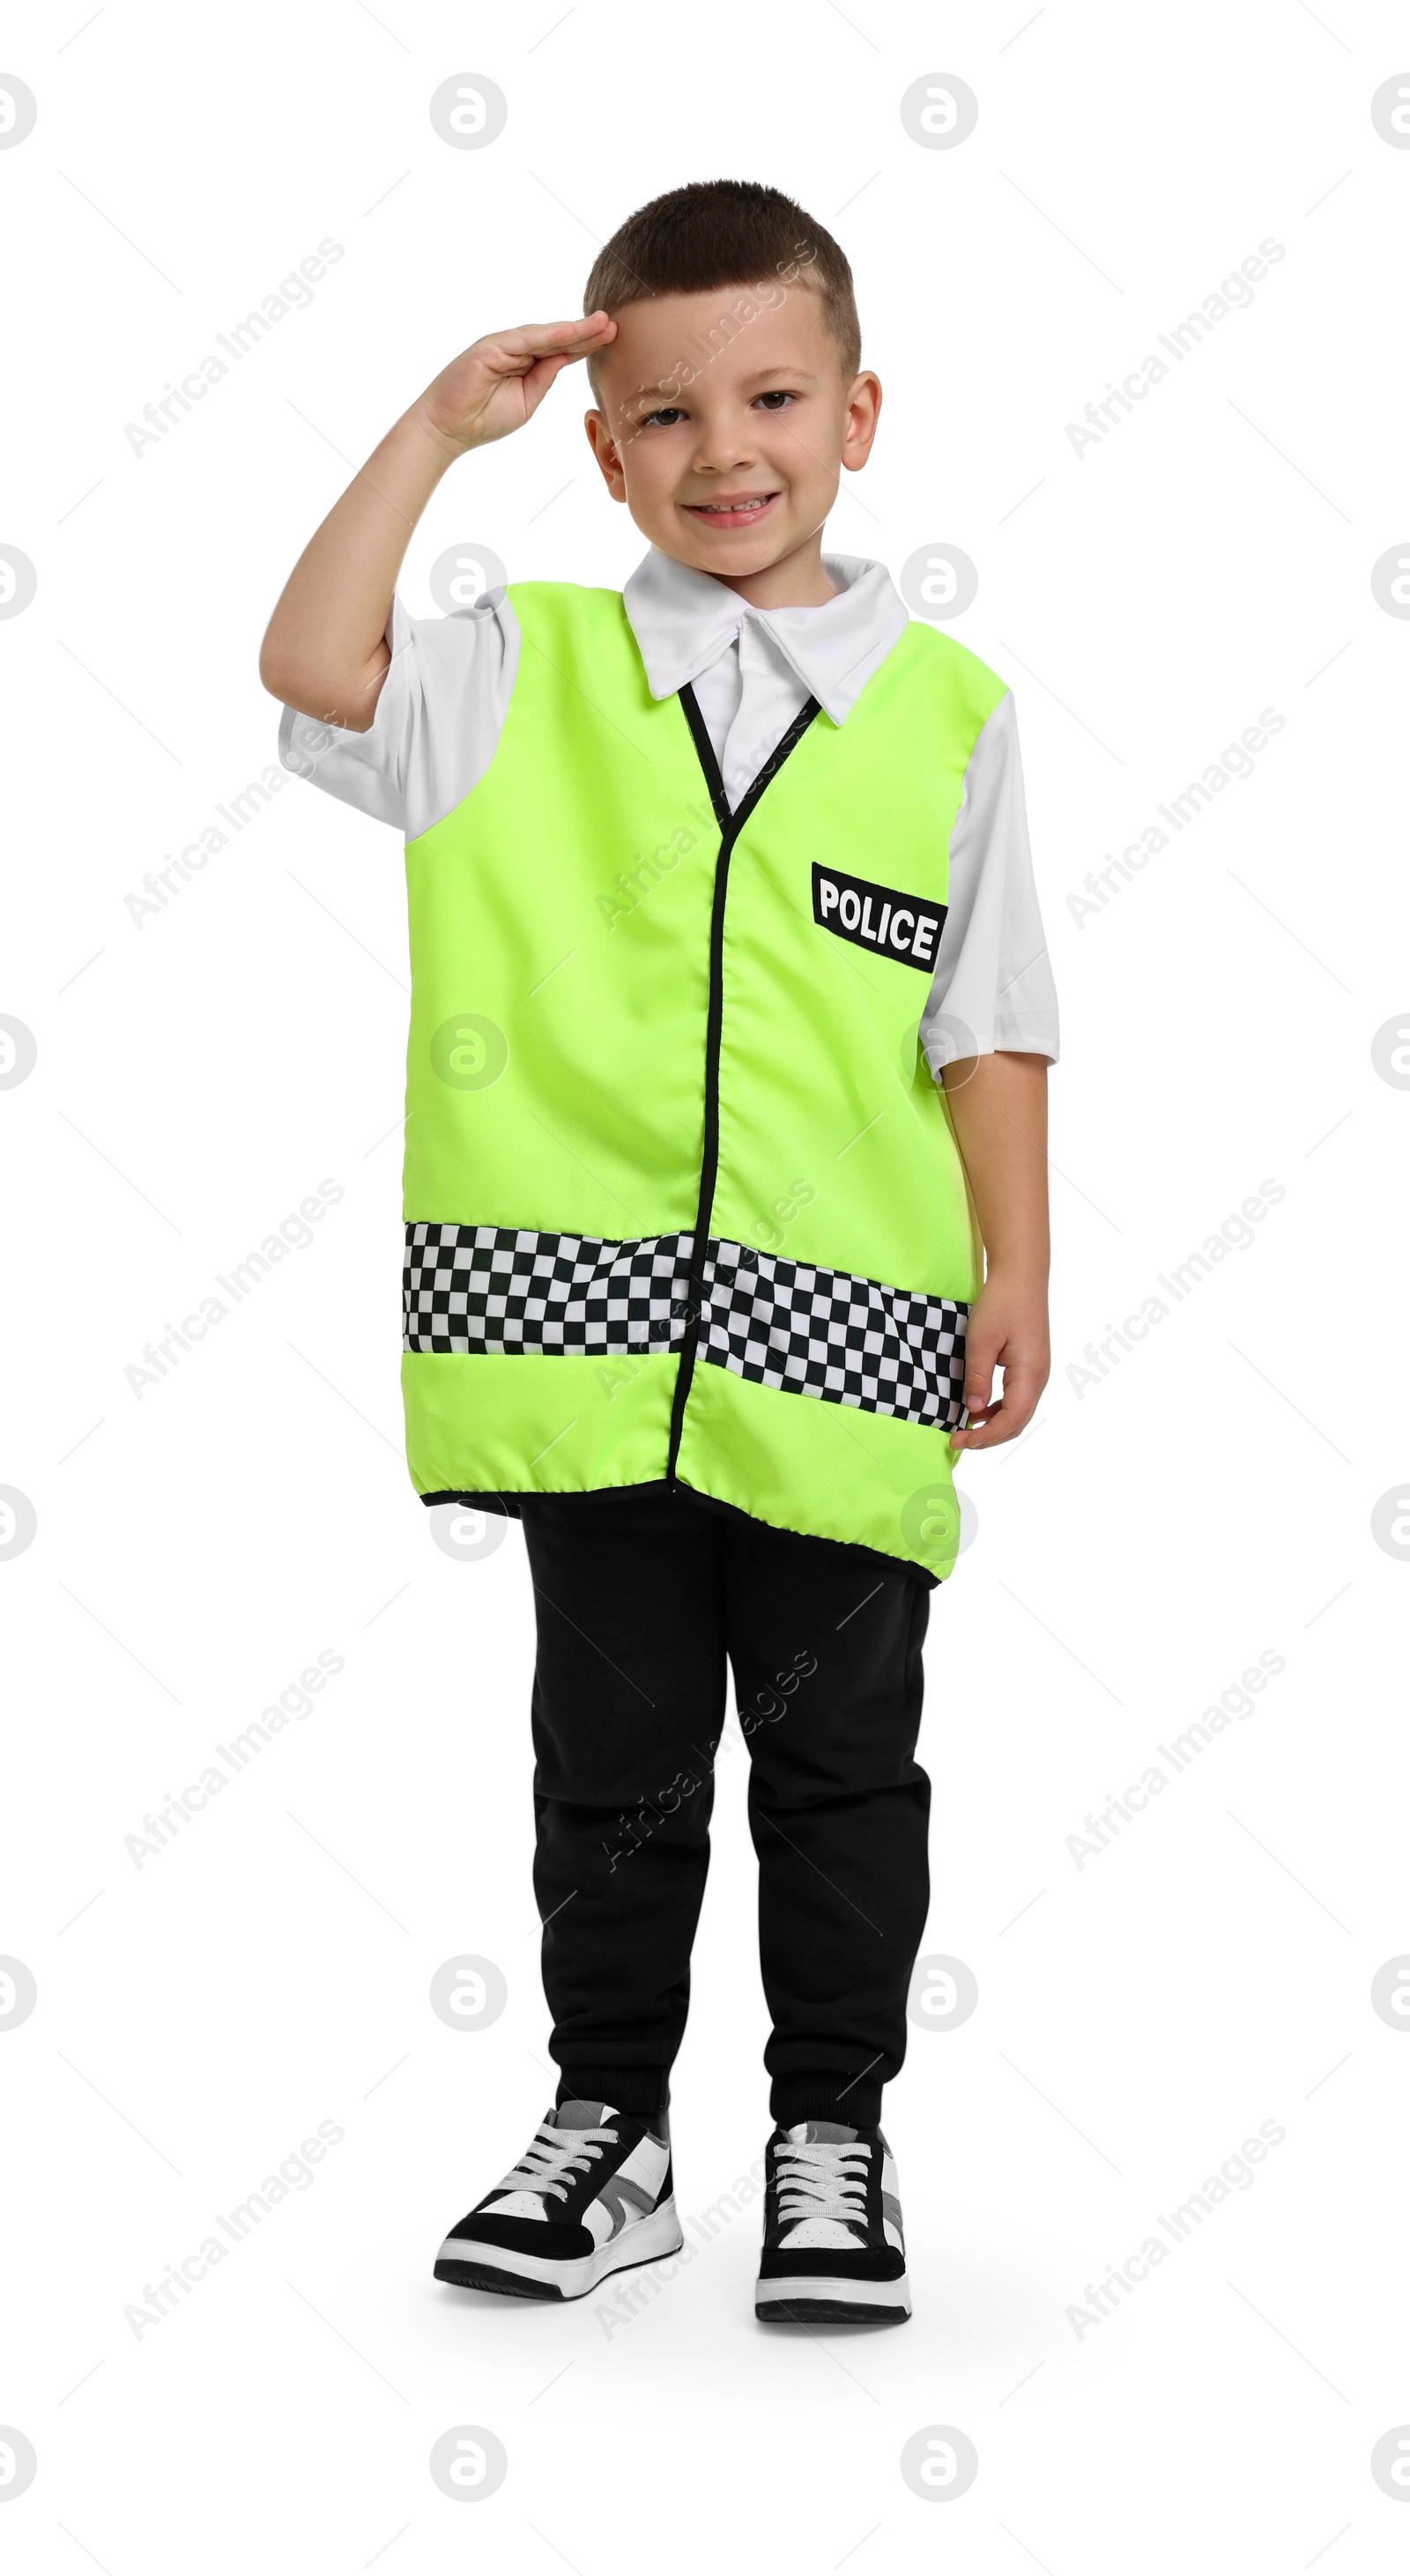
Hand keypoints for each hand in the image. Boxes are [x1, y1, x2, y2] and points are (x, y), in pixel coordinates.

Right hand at [417, 312, 616, 452]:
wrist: (449, 429)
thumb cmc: (483, 420)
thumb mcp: (526, 403)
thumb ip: (543, 380)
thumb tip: (562, 359)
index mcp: (527, 366)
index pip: (561, 352)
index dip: (586, 344)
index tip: (612, 337)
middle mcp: (517, 351)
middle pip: (558, 339)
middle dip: (586, 332)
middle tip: (614, 322)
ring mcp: (503, 346)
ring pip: (545, 335)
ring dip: (574, 329)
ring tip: (600, 323)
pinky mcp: (490, 347)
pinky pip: (525, 340)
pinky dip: (549, 335)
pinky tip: (571, 332)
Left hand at [949, 1271, 1049, 1451]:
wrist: (1021, 1277)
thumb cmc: (1002, 1303)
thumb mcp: (982, 1340)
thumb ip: (978, 1376)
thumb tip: (973, 1409)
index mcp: (1030, 1374)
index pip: (1011, 1420)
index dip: (986, 1436)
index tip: (960, 1440)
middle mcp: (1039, 1379)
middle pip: (1017, 1422)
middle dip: (988, 1437)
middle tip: (958, 1441)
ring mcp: (1037, 1373)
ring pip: (1018, 1413)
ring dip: (993, 1425)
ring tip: (965, 1430)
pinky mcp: (1030, 1367)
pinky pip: (1016, 1399)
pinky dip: (997, 1410)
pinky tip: (977, 1409)